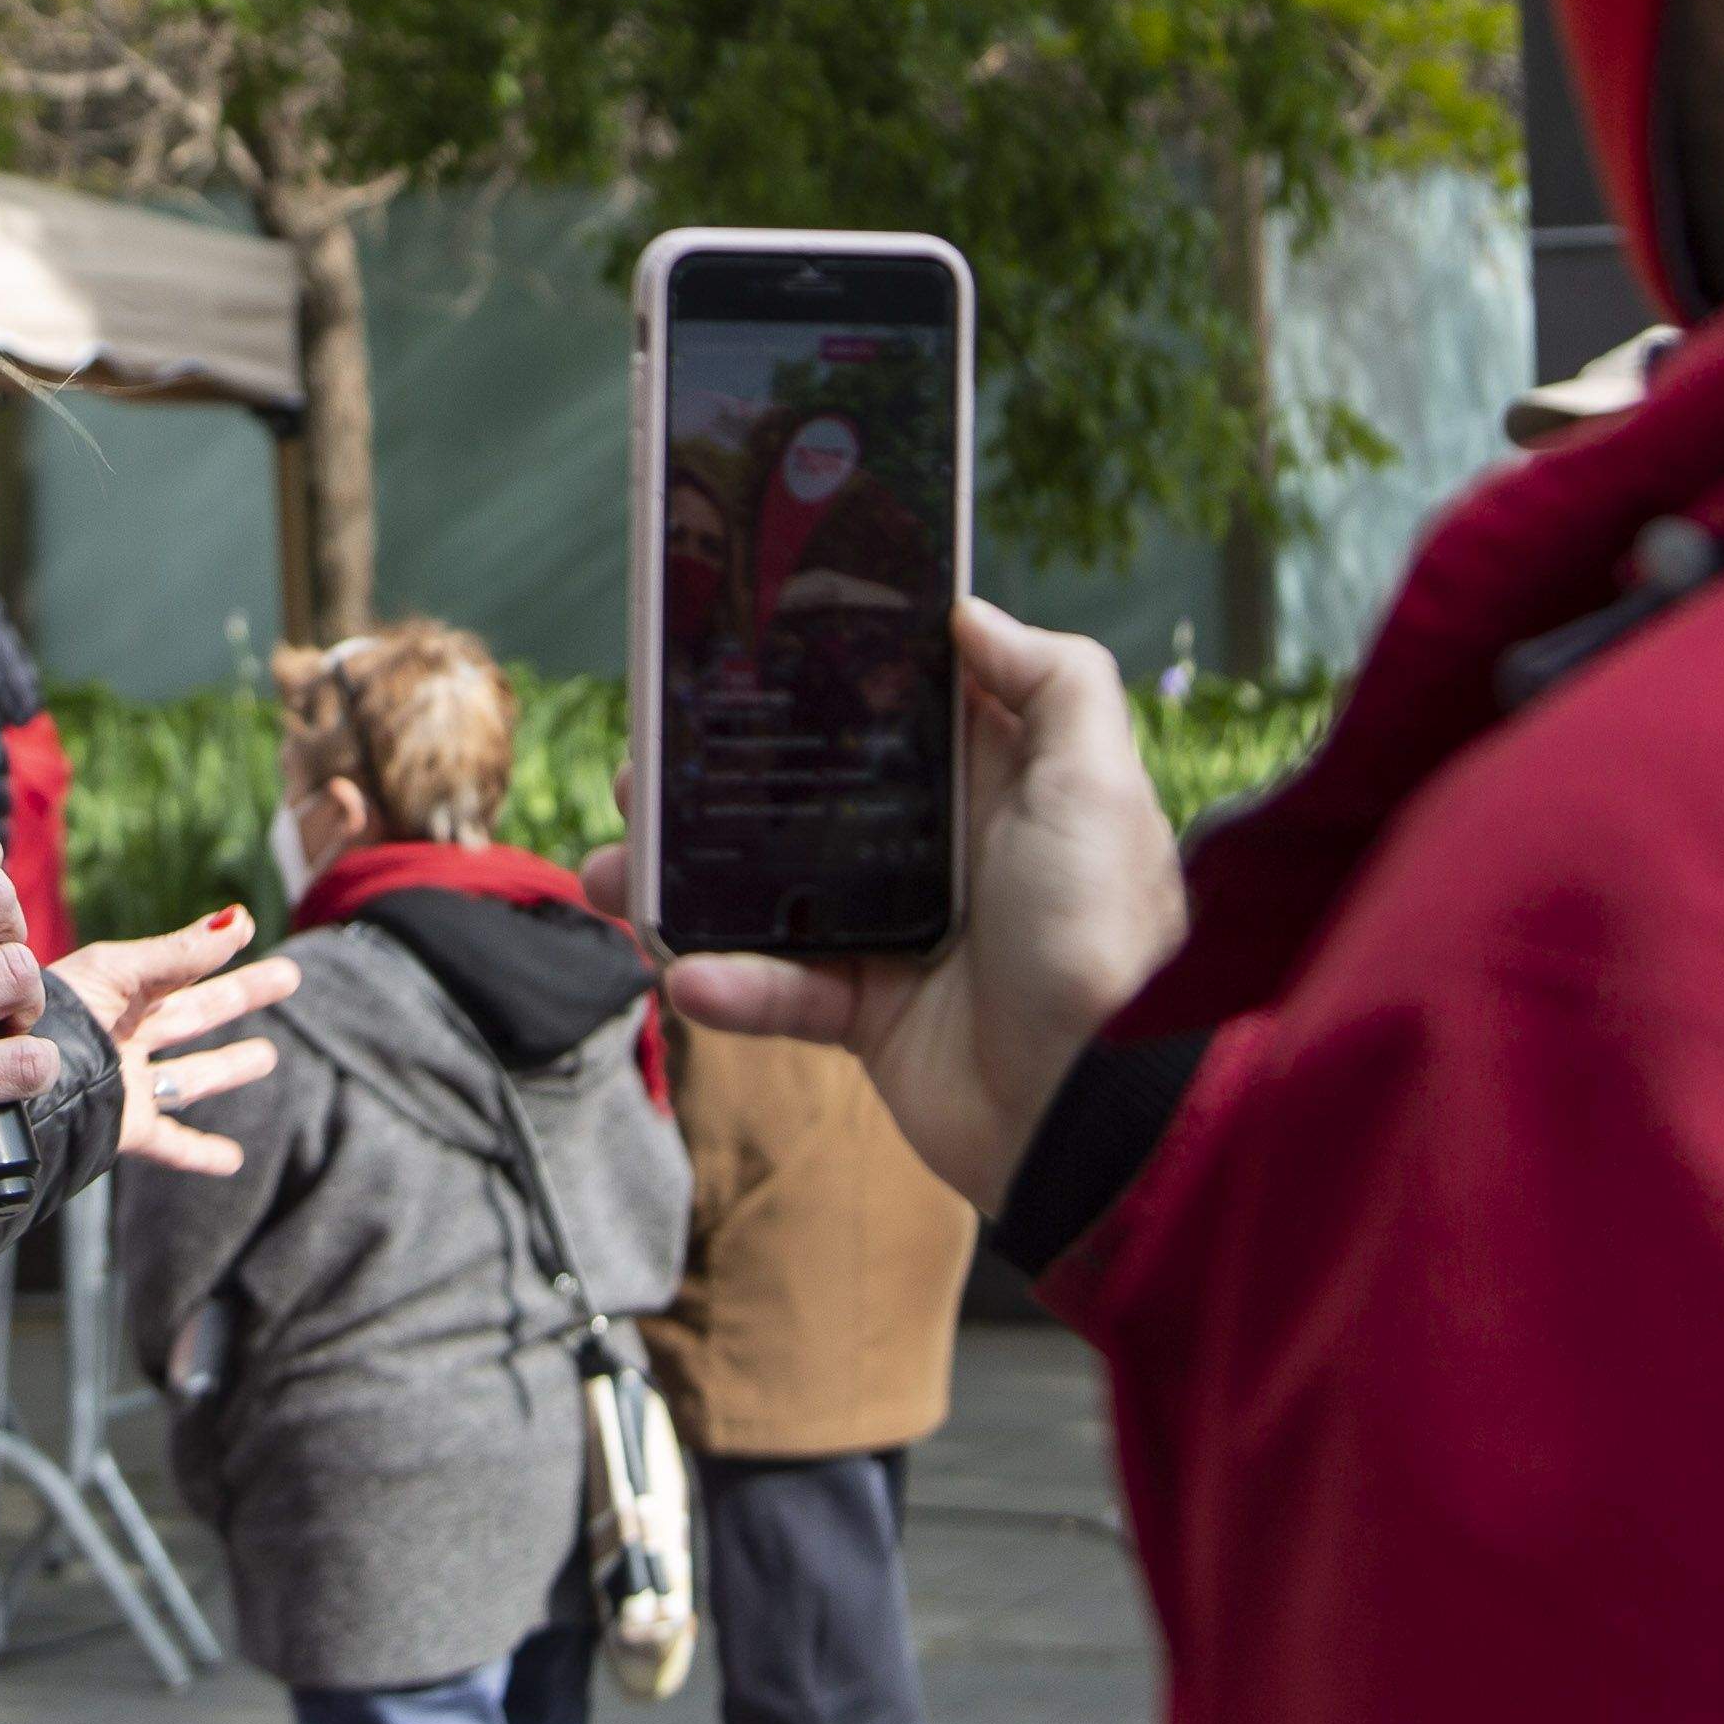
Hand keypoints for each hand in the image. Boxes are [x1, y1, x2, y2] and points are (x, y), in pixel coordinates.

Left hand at [56, 907, 294, 1175]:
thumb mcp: (117, 974)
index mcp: (117, 991)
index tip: (248, 927)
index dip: (212, 948)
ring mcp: (127, 1082)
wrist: (17, 1086)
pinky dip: (202, 1154)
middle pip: (196, 1012)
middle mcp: (125, 1035)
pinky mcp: (124, 1126)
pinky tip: (233, 1160)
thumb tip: (240, 920)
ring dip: (228, 1067)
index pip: (178, 965)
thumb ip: (179, 956)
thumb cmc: (58, 1017)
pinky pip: (170, 1142)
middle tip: (287, 978)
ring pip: (191, 1074)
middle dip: (241, 996)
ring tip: (267, 1057)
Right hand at [666, 599, 1184, 1209]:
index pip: (890, 712)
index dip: (816, 683)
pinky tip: (687, 974)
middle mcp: (939, 849)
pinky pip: (779, 989)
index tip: (736, 656)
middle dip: (715, 781)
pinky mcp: (868, 1013)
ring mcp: (896, 931)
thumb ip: (1055, 681)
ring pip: (767, 890)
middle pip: (803, 795)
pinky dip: (729, 983)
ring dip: (683, 884)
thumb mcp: (1097, 787)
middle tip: (642, 770)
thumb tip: (969, 609)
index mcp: (993, 783)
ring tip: (617, 876)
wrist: (1098, 1113)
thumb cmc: (1105, 940)